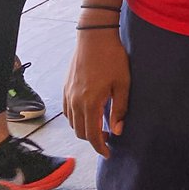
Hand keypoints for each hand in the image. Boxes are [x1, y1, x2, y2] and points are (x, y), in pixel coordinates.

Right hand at [63, 30, 129, 157]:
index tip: (108, 153)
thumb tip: (117, 130)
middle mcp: (75, 101)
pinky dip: (76, 118)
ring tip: (99, 126)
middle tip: (107, 138)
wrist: (95, 36)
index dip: (100, 147)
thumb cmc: (113, 58)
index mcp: (90, 102)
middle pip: (80, 132)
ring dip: (84, 129)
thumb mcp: (122, 83)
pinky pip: (68, 111)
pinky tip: (88, 113)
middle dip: (93, 139)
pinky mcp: (65, 87)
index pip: (92, 135)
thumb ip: (119, 108)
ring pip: (72, 122)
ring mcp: (68, 94)